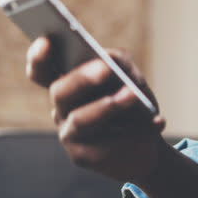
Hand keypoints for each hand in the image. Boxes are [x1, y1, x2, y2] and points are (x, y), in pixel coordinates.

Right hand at [26, 37, 167, 182]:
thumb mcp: (130, 78)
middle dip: (82, 78)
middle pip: (60, 92)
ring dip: (109, 105)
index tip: (47, 40)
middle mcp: (62, 109)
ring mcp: (70, 135)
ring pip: (82, 119)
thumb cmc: (132, 103)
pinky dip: (138, 130)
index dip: (39, 57)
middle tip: (105, 69)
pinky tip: (159, 121)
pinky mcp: (85, 157)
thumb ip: (119, 63)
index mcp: (67, 85)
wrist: (146, 144)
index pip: (41, 70)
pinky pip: (108, 144)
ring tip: (133, 95)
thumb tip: (111, 60)